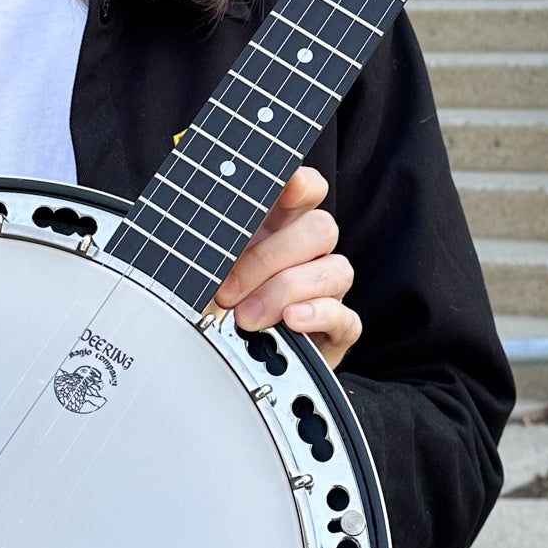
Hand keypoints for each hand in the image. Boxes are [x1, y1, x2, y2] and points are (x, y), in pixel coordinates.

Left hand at [213, 166, 360, 370]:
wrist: (230, 364)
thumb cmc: (218, 310)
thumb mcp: (205, 272)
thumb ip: (210, 246)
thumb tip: (200, 230)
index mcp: (280, 227)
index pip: (307, 190)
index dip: (301, 184)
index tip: (285, 185)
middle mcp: (310, 254)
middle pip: (321, 230)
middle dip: (270, 258)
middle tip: (226, 290)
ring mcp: (328, 292)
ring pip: (336, 270)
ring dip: (287, 290)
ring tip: (245, 317)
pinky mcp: (337, 331)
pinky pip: (346, 317)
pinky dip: (319, 315)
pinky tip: (291, 320)